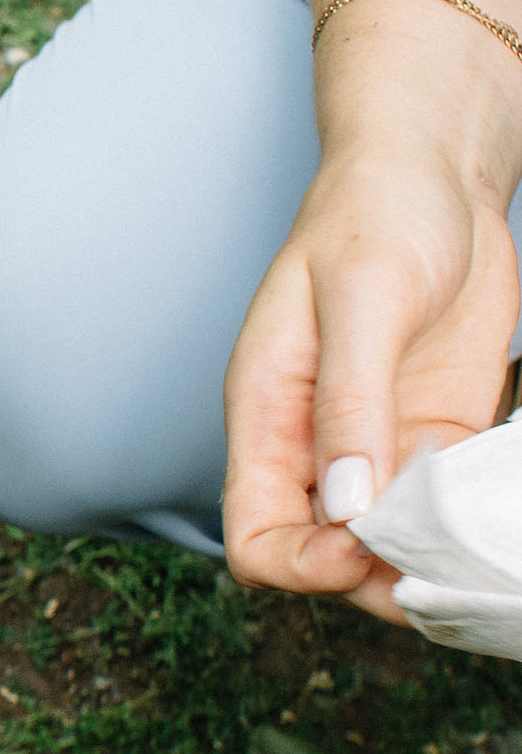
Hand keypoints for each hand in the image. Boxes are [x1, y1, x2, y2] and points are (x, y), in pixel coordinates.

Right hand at [222, 150, 519, 619]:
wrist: (435, 175)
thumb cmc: (375, 218)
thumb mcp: (361, 301)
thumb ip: (349, 404)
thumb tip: (349, 508)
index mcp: (266, 417)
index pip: (256, 540)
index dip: (306, 566)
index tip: (368, 544)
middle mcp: (314, 448)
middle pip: (326, 562)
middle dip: (380, 579)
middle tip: (448, 557)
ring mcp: (377, 447)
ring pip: (391, 548)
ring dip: (436, 560)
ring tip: (484, 545)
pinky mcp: (433, 436)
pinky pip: (445, 508)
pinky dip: (474, 525)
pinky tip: (502, 513)